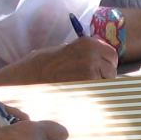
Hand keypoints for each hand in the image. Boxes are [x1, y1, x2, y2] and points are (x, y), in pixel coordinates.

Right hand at [0, 38, 118, 83]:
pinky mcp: (86, 88)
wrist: (29, 77)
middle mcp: (92, 56)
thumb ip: (85, 53)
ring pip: (107, 83)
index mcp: (88, 43)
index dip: (107, 64)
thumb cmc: (44, 64)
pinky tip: (78, 94)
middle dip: (104, 77)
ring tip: (80, 87)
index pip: (112, 55)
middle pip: (112, 71)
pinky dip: (91, 96)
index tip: (100, 70)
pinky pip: (97, 93)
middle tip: (88, 81)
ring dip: (98, 87)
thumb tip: (101, 60)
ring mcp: (90, 72)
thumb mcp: (66, 49)